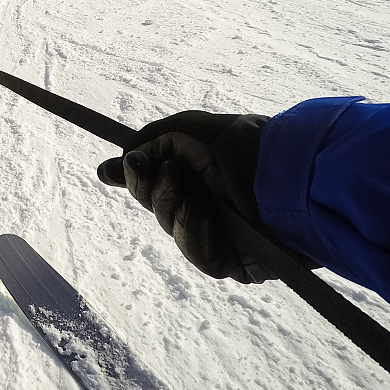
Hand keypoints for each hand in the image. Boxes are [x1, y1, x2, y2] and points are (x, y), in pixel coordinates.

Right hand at [97, 111, 290, 283]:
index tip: (107, 173)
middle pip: (154, 202)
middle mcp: (205, 198)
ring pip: (169, 225)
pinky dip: (192, 228)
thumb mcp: (185, 131)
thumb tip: (114, 168)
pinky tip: (202, 211)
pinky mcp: (231, 258)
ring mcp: (218, 230)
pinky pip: (195, 250)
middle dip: (151, 187)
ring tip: (190, 188)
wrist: (283, 176)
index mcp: (197, 169)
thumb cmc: (237, 145)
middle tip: (167, 172)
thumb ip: (149, 144)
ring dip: (172, 204)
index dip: (132, 177)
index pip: (155, 177)